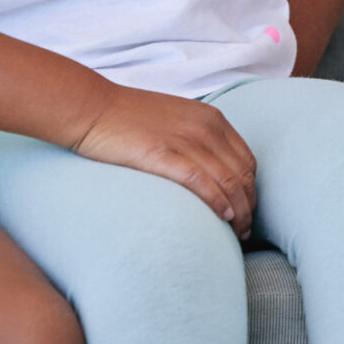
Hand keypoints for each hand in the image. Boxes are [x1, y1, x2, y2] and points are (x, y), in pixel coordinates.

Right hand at [72, 85, 258, 236]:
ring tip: (237, 234)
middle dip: (249, 206)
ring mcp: (186, 140)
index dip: (250, 190)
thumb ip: (197, 140)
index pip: (247, 161)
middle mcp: (205, 128)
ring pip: (228, 182)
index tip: (246, 210)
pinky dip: (218, 203)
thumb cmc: (129, 118)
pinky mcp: (164, 155)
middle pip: (242, 175)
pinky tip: (222, 219)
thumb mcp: (176, 120)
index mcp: (211, 118)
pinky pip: (202, 183)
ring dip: (239, 213)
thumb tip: (209, 171)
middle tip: (245, 230)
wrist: (93, 108)